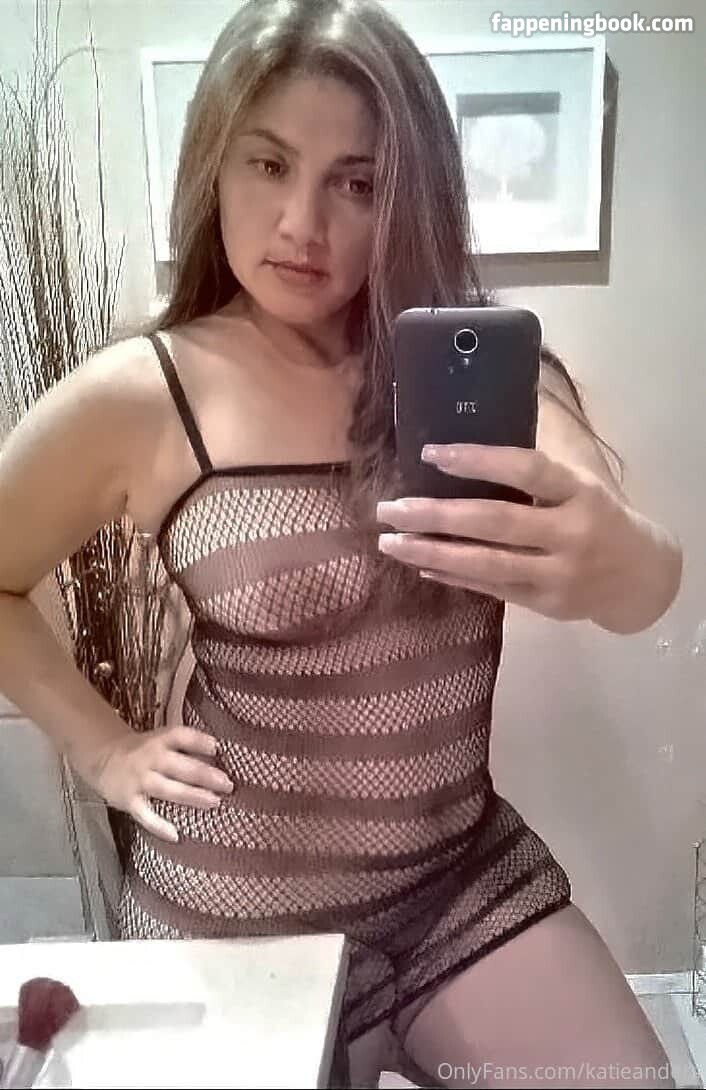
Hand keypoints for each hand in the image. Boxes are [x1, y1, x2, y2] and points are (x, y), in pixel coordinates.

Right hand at [87, 725, 232, 841]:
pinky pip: (145, 815)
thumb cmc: (144, 751)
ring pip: (167, 789)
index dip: (198, 741)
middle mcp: (150, 758)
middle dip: (205, 775)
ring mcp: (139, 780)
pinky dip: (158, 826)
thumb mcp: (161, 740)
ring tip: (214, 802)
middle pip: (180, 766)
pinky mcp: (129, 800)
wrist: (104, 758)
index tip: (216, 747)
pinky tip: (175, 835)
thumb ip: (185, 747)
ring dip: (192, 796)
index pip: (180, 736)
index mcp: (159, 741)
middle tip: (227, 784)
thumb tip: (220, 756)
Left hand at [377, 443, 679, 629]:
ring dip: (431, 551)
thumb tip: (470, 437)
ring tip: (390, 541)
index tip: (431, 452)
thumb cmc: (600, 515)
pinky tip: (419, 563)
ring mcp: (558, 574)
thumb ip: (536, 467)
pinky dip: (452, 575)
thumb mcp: (582, 482)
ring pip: (486, 562)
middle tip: (389, 508)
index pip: (528, 470)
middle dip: (435, 514)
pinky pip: (490, 588)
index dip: (479, 460)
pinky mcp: (546, 605)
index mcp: (581, 492)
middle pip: (495, 522)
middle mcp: (571, 533)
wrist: (640, 577)